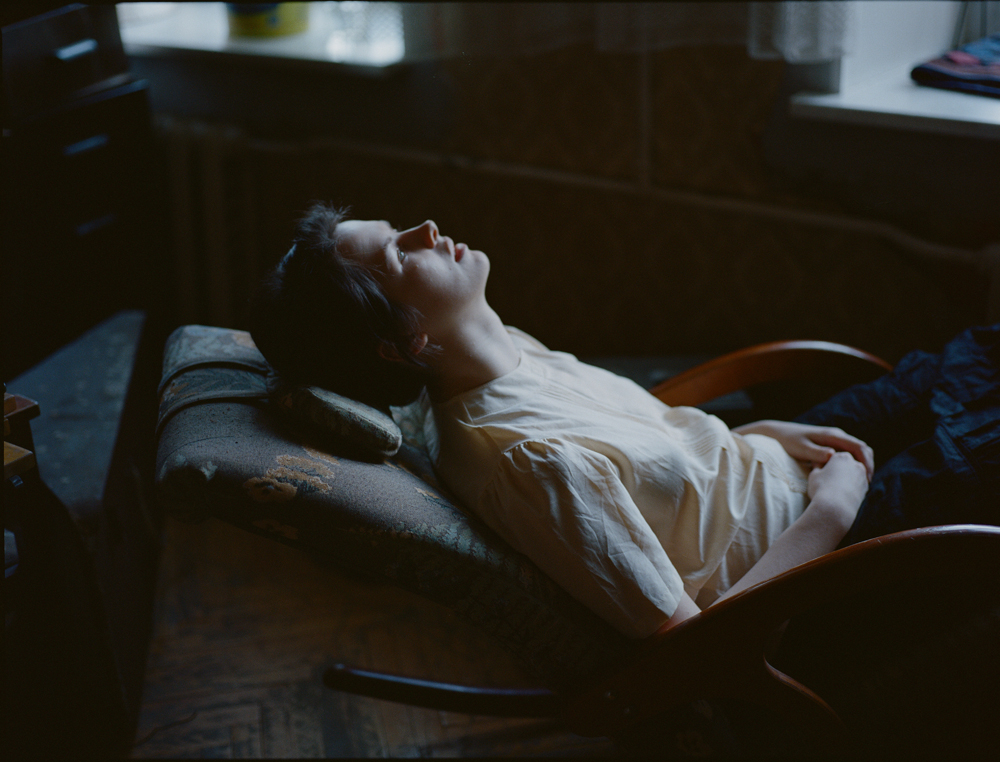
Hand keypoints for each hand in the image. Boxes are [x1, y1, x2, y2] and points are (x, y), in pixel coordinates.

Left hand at [733, 420, 873, 479]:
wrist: (776, 433)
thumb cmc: (787, 441)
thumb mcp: (801, 448)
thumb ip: (816, 452)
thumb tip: (834, 456)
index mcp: (832, 436)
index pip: (859, 447)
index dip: (867, 463)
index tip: (867, 479)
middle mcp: (836, 436)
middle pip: (861, 449)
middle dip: (867, 466)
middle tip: (866, 484)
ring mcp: (833, 440)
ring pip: (854, 453)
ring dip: (860, 466)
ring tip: (860, 484)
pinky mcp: (828, 446)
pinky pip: (846, 455)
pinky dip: (851, 465)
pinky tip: (848, 479)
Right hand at [807, 451, 869, 528]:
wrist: (836, 509)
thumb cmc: (822, 489)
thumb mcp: (813, 474)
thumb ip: (817, 466)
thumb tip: (819, 464)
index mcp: (842, 456)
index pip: (833, 458)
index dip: (825, 467)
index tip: (820, 476)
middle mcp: (856, 463)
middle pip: (845, 465)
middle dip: (838, 472)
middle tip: (827, 484)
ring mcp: (863, 476)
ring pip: (852, 475)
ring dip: (845, 480)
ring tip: (834, 491)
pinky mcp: (866, 488)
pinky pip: (856, 485)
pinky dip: (850, 489)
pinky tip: (842, 497)